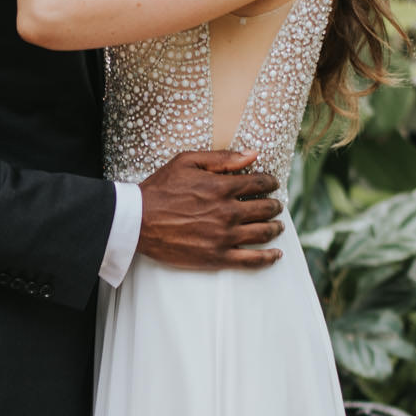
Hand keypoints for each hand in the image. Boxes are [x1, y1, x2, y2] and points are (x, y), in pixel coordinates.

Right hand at [137, 151, 283, 269]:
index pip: (259, 183)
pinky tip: (276, 255)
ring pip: (263, 233)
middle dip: (274, 205)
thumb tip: (253, 154)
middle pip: (265, 209)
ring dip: (275, 228)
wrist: (137, 221)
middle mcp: (227, 212)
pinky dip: (268, 258)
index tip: (272, 184)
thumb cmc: (160, 189)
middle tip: (276, 205)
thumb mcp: (187, 162)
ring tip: (278, 226)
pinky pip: (251, 260)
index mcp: (222, 187)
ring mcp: (223, 237)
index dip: (270, 182)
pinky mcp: (216, 257)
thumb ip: (222, 158)